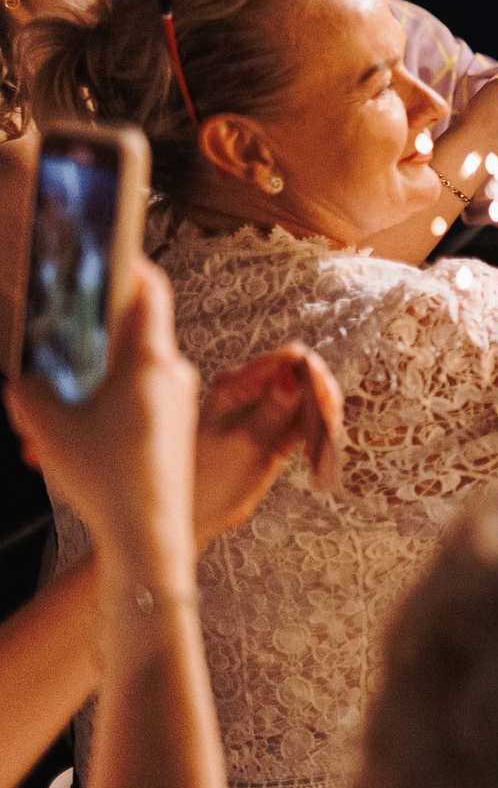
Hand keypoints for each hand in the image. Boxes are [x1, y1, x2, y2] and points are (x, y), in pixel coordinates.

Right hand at [6, 264, 197, 556]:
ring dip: (98, 371)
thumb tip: (27, 378)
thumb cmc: (107, 480)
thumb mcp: (48, 429)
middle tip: (60, 326)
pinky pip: (142, 395)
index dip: (128, 264)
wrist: (149, 535)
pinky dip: (110, 398)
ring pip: (135, 367)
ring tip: (59, 393)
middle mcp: (174, 374)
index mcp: (149, 361)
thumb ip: (30, 391)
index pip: (149, 290)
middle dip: (95, 327)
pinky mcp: (177, 426)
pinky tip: (79, 424)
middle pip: (136, 329)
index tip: (104, 252)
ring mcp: (180, 401)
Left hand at [191, 345, 344, 543]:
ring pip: (310, 400)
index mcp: (235, 385)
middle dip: (322, 397)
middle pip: (304, 376)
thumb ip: (274, 409)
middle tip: (329, 426)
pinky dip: (316, 433)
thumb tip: (296, 374)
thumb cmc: (208, 481)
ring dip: (322, 417)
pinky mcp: (274, 432)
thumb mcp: (246, 443)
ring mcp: (263, 411)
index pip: (287, 360)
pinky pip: (305, 422)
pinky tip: (313, 453)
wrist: (195, 516)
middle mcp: (250, 392)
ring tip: (321, 444)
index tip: (325, 402)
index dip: (313, 375)